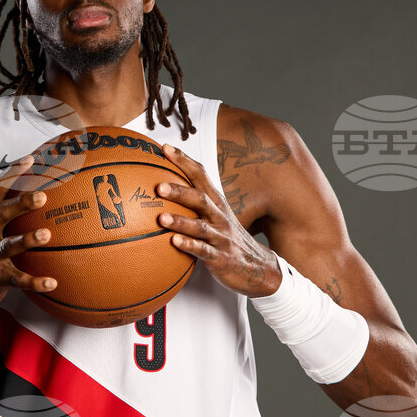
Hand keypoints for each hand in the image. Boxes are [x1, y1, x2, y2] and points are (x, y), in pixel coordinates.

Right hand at [0, 157, 56, 323]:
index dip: (12, 175)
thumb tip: (35, 197)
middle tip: (42, 195)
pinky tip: (53, 282)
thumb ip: (4, 217)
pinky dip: (34, 282)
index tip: (31, 159)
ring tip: (47, 234)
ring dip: (27, 240)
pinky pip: (17, 281)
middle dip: (20, 203)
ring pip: (7, 247)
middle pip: (0, 215)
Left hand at [156, 144, 281, 297]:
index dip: (184, 162)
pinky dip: (189, 245)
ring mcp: (220, 237)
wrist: (258, 267)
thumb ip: (193, 203)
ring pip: (200, 226)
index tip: (164, 149)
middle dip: (179, 192)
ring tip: (161, 218)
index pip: (200, 176)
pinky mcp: (221, 258)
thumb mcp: (215, 217)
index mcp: (216, 203)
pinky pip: (204, 251)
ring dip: (180, 222)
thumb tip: (163, 187)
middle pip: (200, 199)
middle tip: (158, 186)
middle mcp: (219, 217)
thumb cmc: (227, 238)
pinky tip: (174, 242)